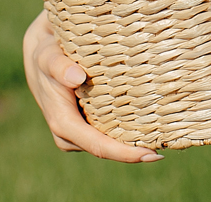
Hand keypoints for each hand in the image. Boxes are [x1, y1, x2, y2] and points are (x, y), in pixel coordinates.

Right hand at [23, 11, 161, 162]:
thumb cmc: (47, 54)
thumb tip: (77, 77)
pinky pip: (110, 128)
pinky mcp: (88, 119)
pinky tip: (151, 121)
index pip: (98, 146)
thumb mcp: (48, 56)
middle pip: (108, 148)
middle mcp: (72, 133)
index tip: (151, 155)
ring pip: (110, 140)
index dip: (124, 153)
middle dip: (135, 151)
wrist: (42, 54)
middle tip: (167, 145)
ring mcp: (80, 128)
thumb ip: (59, 66)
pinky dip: (128, 128)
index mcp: (63, 123)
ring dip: (134, 141)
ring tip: (165, 135)